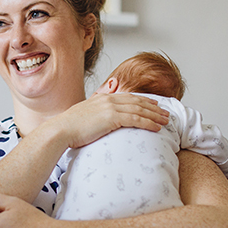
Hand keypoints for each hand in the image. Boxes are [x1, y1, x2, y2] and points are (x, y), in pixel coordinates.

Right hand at [49, 92, 169, 149]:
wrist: (61, 130)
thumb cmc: (69, 128)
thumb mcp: (84, 116)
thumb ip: (95, 115)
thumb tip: (99, 122)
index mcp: (102, 98)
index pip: (128, 97)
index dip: (144, 100)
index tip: (154, 104)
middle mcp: (109, 99)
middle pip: (137, 102)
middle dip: (154, 107)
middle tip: (166, 113)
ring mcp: (111, 107)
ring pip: (140, 110)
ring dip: (155, 115)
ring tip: (165, 121)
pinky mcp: (112, 118)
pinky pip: (136, 119)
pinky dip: (148, 123)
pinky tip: (156, 128)